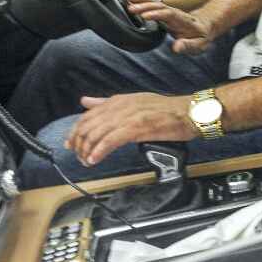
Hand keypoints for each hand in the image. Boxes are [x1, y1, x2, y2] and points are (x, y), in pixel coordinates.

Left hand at [65, 93, 195, 166]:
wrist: (190, 112)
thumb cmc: (167, 110)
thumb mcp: (135, 101)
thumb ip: (108, 103)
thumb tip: (85, 102)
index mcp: (119, 100)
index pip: (87, 115)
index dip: (75, 131)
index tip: (71, 145)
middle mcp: (121, 106)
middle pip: (88, 125)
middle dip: (79, 143)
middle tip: (79, 157)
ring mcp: (129, 116)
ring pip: (97, 134)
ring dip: (87, 150)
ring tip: (87, 161)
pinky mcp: (137, 127)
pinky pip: (111, 140)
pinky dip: (99, 151)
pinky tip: (95, 159)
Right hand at [124, 0, 215, 53]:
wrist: (204, 26)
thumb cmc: (201, 36)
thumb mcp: (199, 44)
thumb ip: (188, 45)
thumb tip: (176, 48)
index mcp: (183, 20)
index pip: (170, 15)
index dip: (157, 14)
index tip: (145, 16)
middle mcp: (175, 13)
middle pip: (160, 7)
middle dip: (146, 6)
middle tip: (132, 8)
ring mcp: (169, 11)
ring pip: (155, 3)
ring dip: (142, 0)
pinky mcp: (163, 12)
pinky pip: (152, 4)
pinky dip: (142, 0)